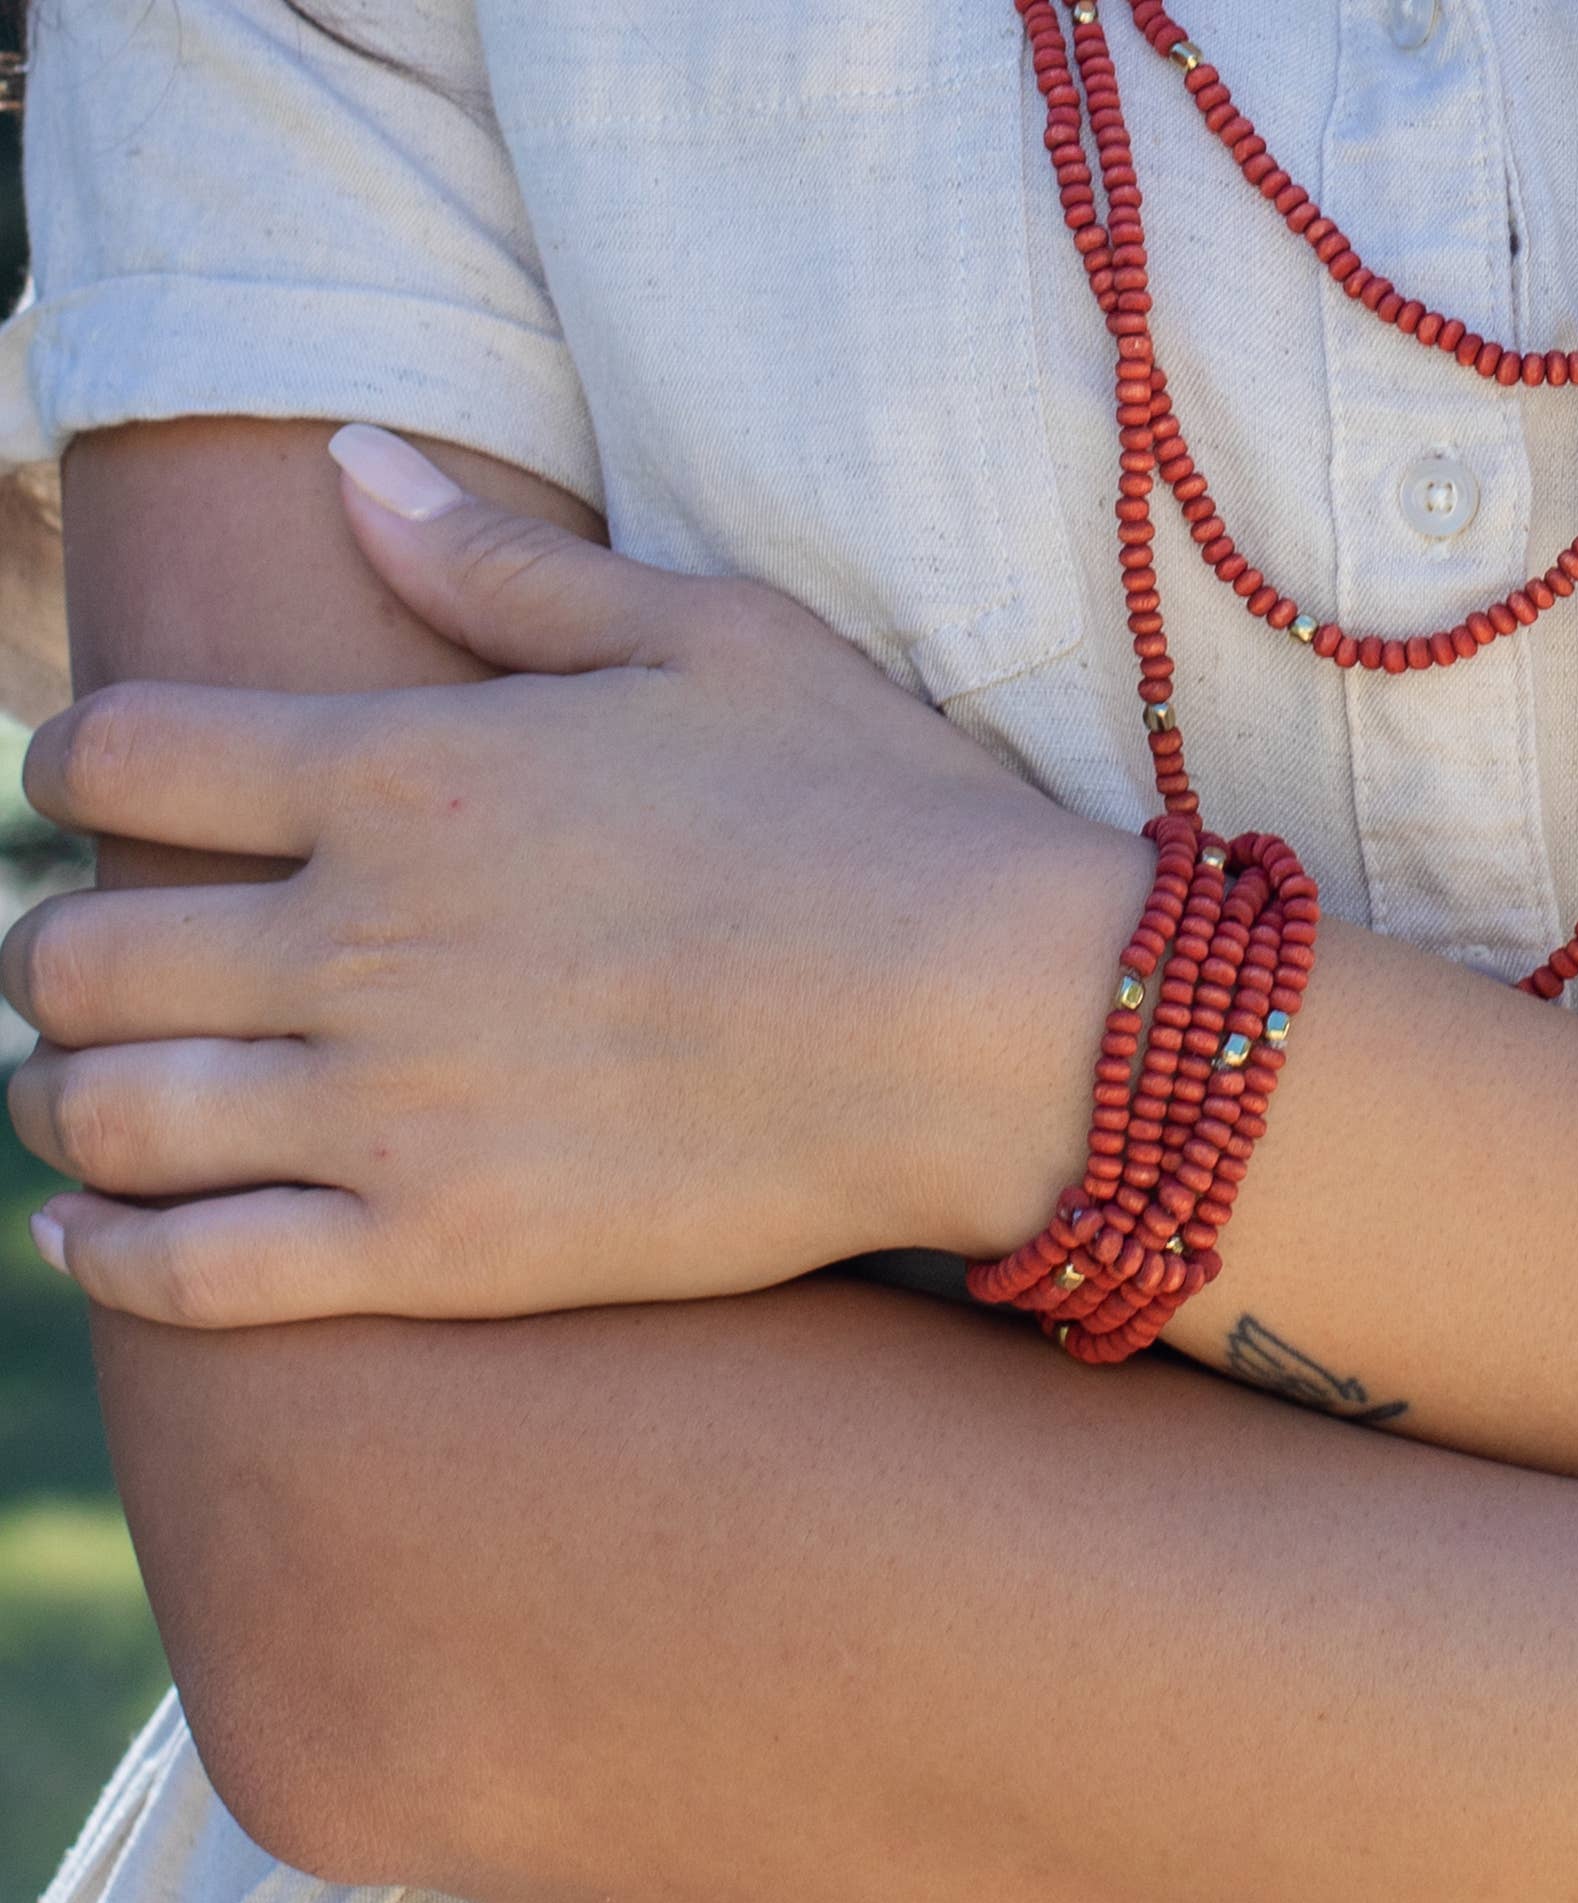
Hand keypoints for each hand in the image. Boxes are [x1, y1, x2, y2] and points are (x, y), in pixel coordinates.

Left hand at [4, 427, 1152, 1326]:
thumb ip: (507, 563)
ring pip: (108, 1111)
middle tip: (85, 962)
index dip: (73, 765)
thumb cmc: (875, 812)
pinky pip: (201, 1273)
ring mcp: (393, 1106)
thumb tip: (349, 462)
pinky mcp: (449, 1249)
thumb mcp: (711, 635)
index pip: (125, 755)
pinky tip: (82, 1230)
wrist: (991, 1026)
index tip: (88, 787)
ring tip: (67, 1093)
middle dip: (51, 952)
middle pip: (81, 951)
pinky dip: (106, 1254)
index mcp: (406, 770)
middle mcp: (357, 935)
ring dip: (54, 1095)